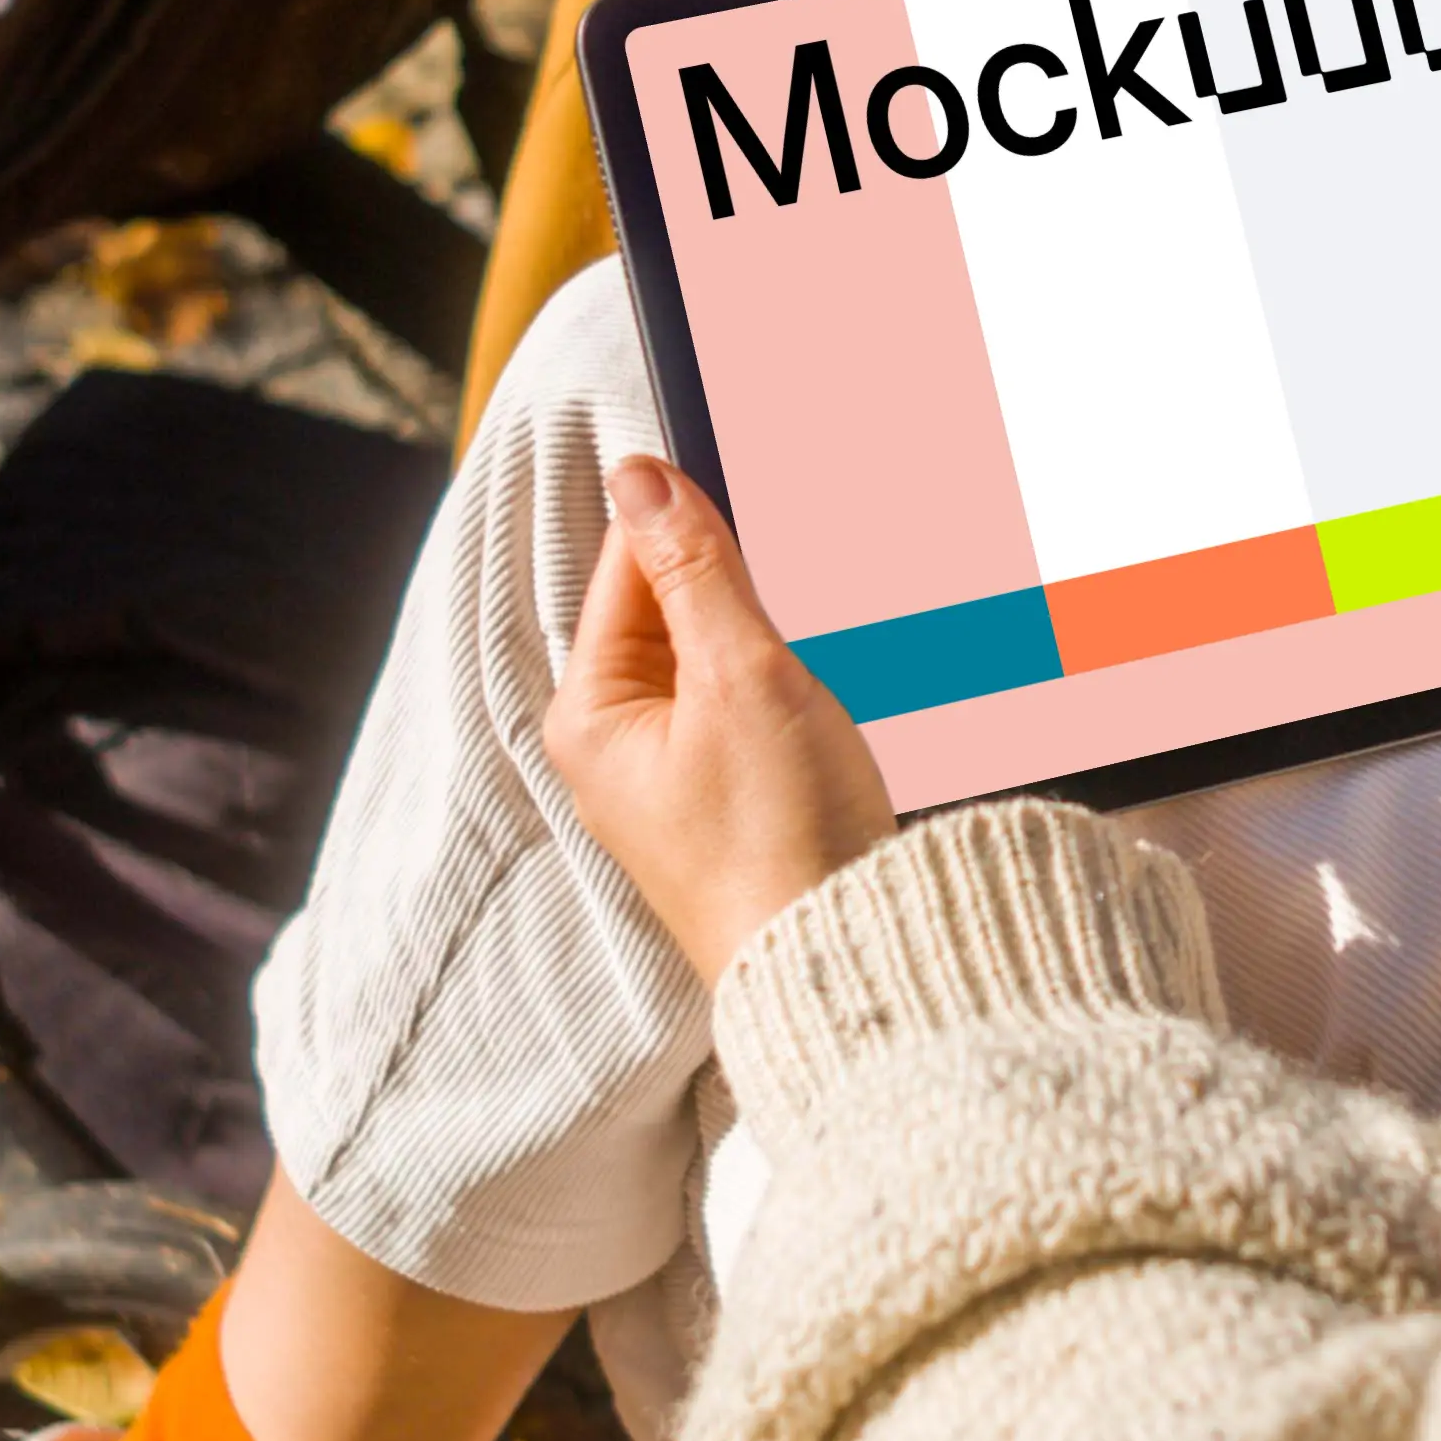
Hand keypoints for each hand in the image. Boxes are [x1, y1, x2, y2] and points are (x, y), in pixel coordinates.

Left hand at [544, 456, 896, 985]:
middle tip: (795, 601)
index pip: (627, 568)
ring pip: (718, 657)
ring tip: (815, 667)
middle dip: (740, 589)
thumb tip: (639, 476)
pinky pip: (745, 708)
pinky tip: (827, 698)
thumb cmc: (784, 839)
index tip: (751, 481)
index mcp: (590, 714)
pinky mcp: (727, 802)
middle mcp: (616, 747)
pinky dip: (786, 689)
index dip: (693, 521)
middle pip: (671, 610)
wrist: (850, 964)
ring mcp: (671, 778)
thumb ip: (693, 570)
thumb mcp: (742, 678)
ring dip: (771, 641)